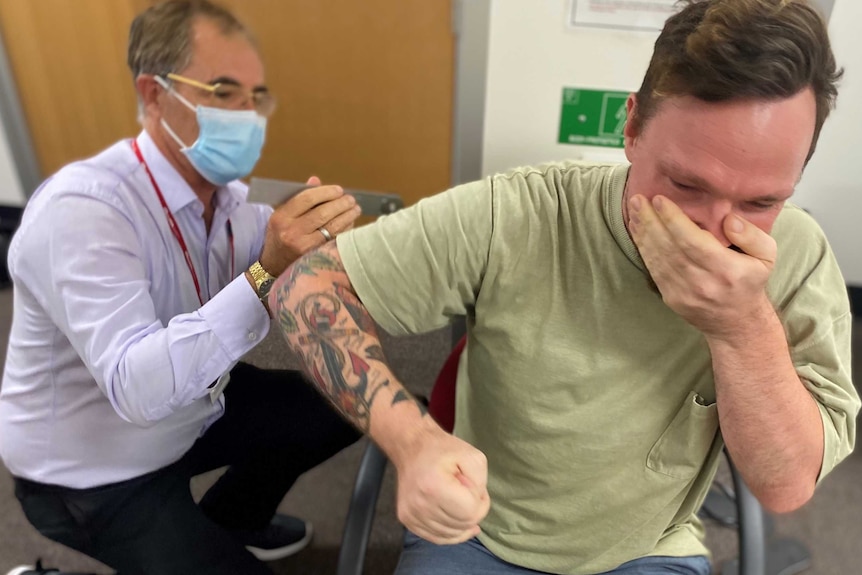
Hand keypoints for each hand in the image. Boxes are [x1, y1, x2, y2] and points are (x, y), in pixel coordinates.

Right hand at [259, 176, 360, 274]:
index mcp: (281, 217)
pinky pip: (335, 240)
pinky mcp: (315, 257)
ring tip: (355, 209)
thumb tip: (316, 181)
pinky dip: (345, 230)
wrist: (273, 266)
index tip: (338, 190)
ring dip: (347, 216)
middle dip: (340, 204)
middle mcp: (291, 232)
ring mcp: (304, 247)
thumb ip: (299, 198)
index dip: (326, 192)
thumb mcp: (282, 216)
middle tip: (350, 199)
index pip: (307, 198)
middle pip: (322, 213)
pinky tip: (351, 223)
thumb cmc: (280, 236)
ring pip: (332, 227)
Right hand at [394, 426, 489, 544]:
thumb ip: (481, 482)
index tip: (476, 487)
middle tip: (466, 491)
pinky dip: (449, 532)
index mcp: (435, 487)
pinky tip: (454, 519)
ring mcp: (411, 514)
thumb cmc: (442, 450)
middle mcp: (419, 504)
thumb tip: (476, 504)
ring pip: (451, 535)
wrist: (411, 447)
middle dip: (472, 511)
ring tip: (456, 500)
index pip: (471, 513)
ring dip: (460, 521)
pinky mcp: (406, 520)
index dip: (482, 502)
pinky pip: (436, 538)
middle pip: (462, 525)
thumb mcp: (472, 456)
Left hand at [628, 194, 776, 339]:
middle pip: (670, 247)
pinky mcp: (671, 298)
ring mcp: (683, 293)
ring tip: (634, 209)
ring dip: (643, 232)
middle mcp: (702, 283)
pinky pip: (653, 269)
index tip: (659, 199)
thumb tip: (729, 220)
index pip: (692, 241)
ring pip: (658, 258)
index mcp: (726, 270)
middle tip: (637, 199)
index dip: (673, 219)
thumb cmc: (750, 281)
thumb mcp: (767, 257)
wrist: (737, 323)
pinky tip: (637, 230)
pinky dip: (643, 247)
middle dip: (651, 221)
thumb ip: (752, 235)